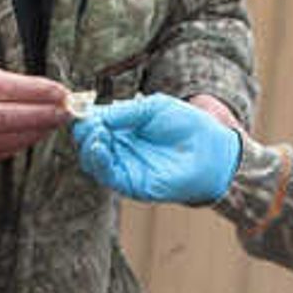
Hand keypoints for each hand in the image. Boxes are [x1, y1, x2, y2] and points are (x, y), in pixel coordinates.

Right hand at [0, 62, 77, 171]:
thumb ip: (4, 82)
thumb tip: (49, 93)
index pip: (2, 88)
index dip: (36, 92)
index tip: (62, 93)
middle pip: (3, 119)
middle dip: (40, 115)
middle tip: (65, 112)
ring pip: (2, 141)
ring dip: (33, 133)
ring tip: (52, 123)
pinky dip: (17, 145)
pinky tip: (31, 135)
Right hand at [69, 93, 244, 203]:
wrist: (212, 149)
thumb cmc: (186, 125)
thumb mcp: (152, 108)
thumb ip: (123, 112)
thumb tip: (93, 115)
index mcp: (124, 130)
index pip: (94, 126)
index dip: (85, 118)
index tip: (80, 109)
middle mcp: (121, 150)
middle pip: (88, 144)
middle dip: (84, 131)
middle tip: (88, 122)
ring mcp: (125, 167)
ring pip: (93, 161)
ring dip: (88, 145)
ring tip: (94, 132)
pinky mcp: (132, 184)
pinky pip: (108, 175)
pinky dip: (99, 161)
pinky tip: (98, 146)